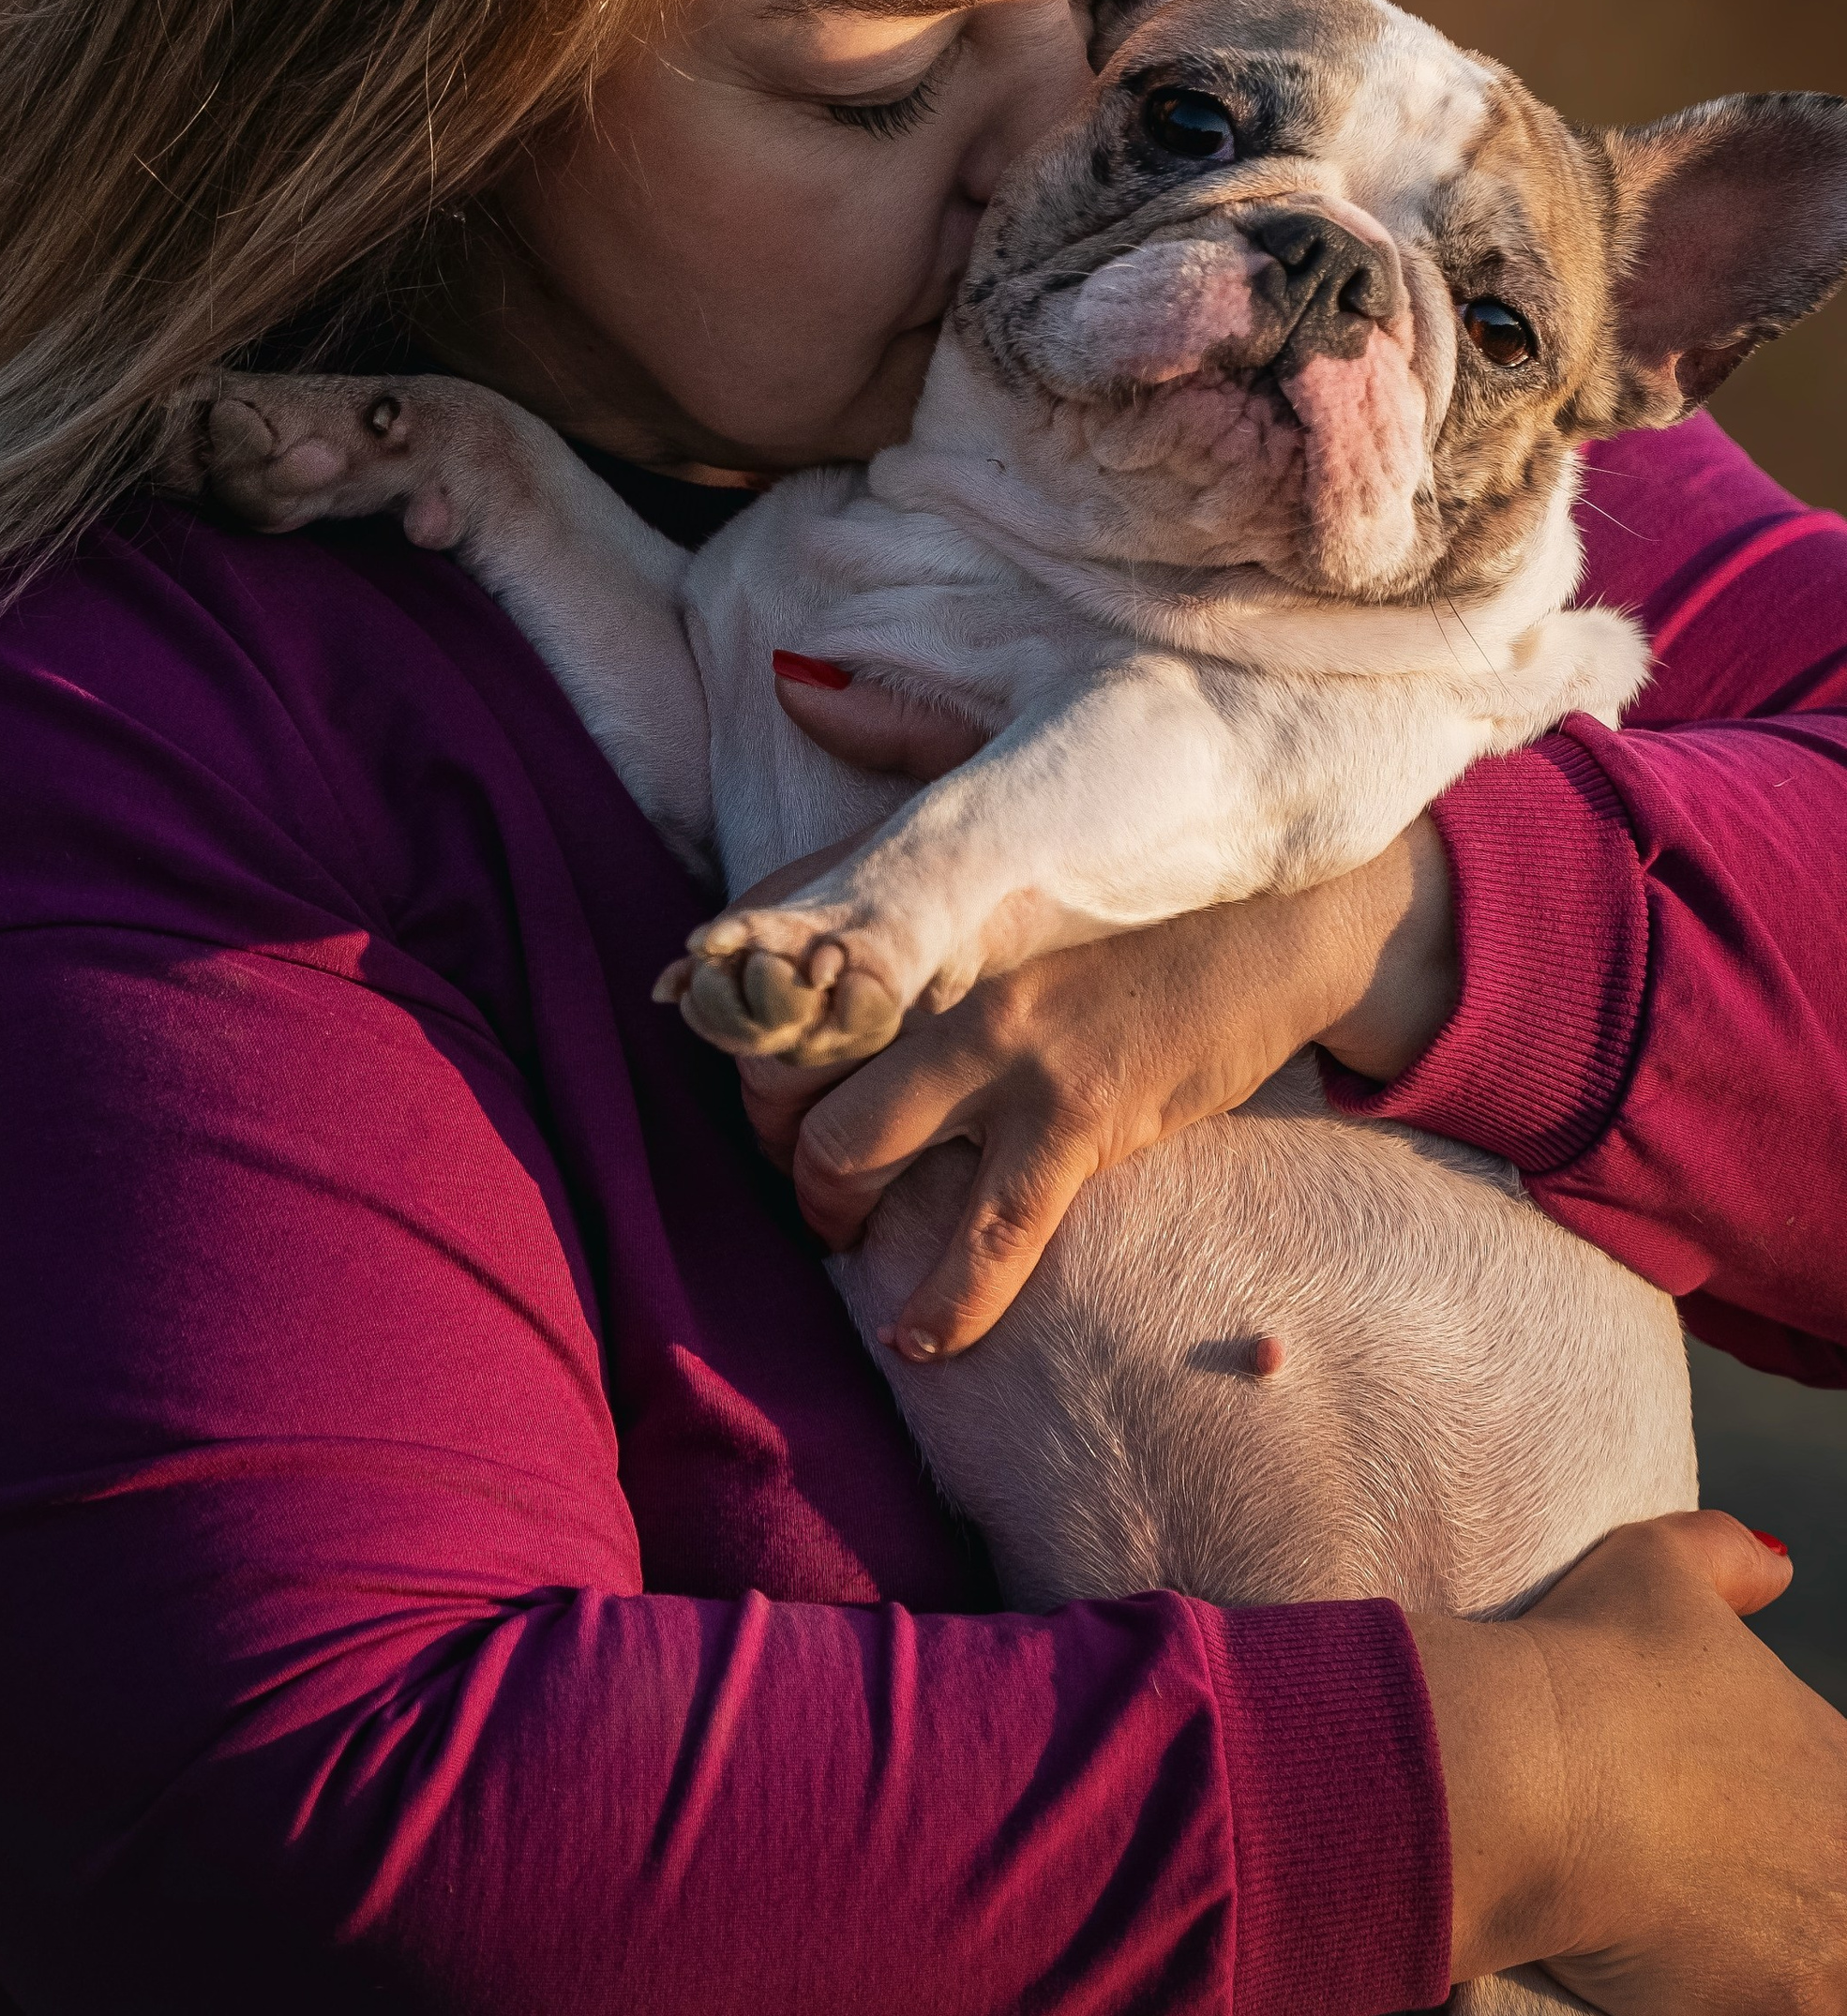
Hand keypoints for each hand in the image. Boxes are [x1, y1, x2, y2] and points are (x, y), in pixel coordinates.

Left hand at [748, 659, 1459, 1357]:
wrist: (1292, 913)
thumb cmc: (1146, 858)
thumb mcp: (1021, 777)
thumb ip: (901, 735)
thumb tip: (794, 679)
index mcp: (923, 872)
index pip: (769, 937)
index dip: (722, 1009)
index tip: (726, 1047)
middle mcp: (946, 955)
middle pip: (782, 1065)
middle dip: (773, 1134)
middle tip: (802, 1163)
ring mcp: (1007, 1041)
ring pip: (852, 1149)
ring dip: (830, 1214)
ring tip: (844, 1245)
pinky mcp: (1076, 1118)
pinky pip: (984, 1235)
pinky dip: (944, 1301)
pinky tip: (917, 1336)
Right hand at [1414, 1512, 1846, 2015]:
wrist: (1526, 1768)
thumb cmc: (1587, 1664)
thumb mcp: (1656, 1567)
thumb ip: (1725, 1558)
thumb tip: (1776, 1562)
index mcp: (1842, 1766)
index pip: (1841, 1821)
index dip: (1798, 1843)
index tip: (1734, 1854)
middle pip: (1842, 1903)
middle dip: (1807, 1914)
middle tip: (1729, 1921)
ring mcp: (1840, 1957)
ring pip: (1845, 1986)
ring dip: (1811, 1990)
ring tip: (1732, 1976)